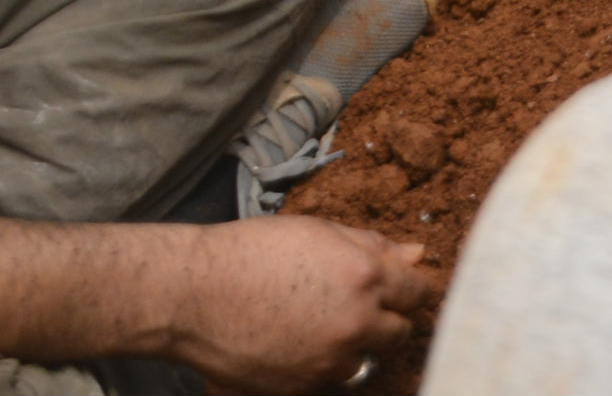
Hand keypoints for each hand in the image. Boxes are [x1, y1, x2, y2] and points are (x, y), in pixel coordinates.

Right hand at [167, 220, 436, 393]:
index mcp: (366, 278)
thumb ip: (373, 246)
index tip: (399, 289)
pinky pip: (327, 379)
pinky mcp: (300, 386)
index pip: (418, 293)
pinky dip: (318, 364)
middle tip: (359, 307)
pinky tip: (293, 342)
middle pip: (399, 333)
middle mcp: (355, 324)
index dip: (410, 289)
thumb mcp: (319, 232)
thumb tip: (416, 254)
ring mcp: (328, 361)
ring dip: (352, 346)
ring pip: (363, 360)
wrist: (193, 293)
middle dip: (387, 320)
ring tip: (317, 325)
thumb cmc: (252, 252)